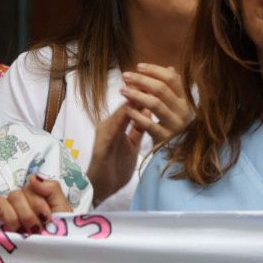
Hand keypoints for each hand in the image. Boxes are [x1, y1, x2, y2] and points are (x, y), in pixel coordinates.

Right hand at [0, 174, 70, 233]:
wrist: (52, 256)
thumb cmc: (57, 235)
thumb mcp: (61, 210)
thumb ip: (51, 189)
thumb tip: (32, 177)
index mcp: (33, 199)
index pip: (29, 188)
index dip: (37, 203)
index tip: (46, 219)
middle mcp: (17, 204)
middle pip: (15, 195)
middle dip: (27, 213)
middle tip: (35, 229)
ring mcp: (2, 214)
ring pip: (0, 202)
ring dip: (11, 216)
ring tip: (19, 232)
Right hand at [87, 65, 194, 203]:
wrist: (100, 186)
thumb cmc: (116, 166)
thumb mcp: (131, 144)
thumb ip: (138, 128)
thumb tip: (148, 110)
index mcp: (118, 125)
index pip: (133, 105)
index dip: (146, 92)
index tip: (161, 81)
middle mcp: (111, 125)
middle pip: (127, 103)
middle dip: (140, 90)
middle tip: (155, 77)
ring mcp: (105, 132)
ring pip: (120, 111)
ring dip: (132, 100)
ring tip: (144, 87)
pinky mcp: (102, 143)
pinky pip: (113, 128)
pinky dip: (122, 118)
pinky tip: (130, 110)